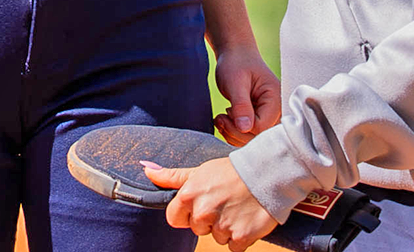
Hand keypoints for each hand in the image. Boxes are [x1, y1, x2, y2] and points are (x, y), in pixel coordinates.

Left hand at [146, 156, 279, 251]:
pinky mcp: (240, 237)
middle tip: (225, 202)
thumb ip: (171, 176)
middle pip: (197, 229)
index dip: (188, 213)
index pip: (175, 219)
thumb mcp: (199, 170)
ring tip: (238, 208)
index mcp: (188, 196)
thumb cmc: (231, 171)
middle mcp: (203, 212)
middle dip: (209, 219)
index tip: (203, 203)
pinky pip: (234, 246)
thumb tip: (145, 170)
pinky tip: (247, 218)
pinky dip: (241, 236)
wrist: (268, 172)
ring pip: (216, 237)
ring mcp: (221, 226)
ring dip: (226, 227)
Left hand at [211, 44, 281, 146]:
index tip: (225, 112)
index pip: (261, 128)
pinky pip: (247, 135)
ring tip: (220, 118)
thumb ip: (241, 105)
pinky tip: (224, 120)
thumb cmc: (236, 63)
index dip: (241, 128)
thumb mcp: (236, 82)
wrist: (235, 54)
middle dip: (235, 132)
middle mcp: (276, 110)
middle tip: (220, 118)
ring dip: (232, 134)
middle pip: (258, 137)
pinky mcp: (259, 118)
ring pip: (252, 140)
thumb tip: (245, 129)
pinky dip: (233, 132)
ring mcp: (268, 116)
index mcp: (276, 99)